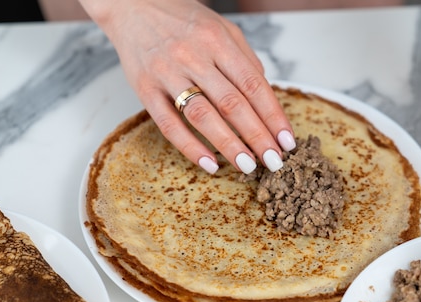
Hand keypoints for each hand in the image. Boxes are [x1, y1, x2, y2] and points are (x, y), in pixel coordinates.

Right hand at [79, 0, 295, 173]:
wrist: (133, 4)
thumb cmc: (183, 19)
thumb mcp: (222, 28)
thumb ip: (245, 61)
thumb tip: (265, 100)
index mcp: (218, 40)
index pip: (254, 84)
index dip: (273, 116)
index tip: (287, 141)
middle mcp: (193, 55)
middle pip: (232, 103)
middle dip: (257, 136)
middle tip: (274, 162)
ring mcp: (167, 72)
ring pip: (202, 115)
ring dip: (228, 145)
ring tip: (247, 166)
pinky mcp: (145, 89)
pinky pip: (168, 124)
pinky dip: (190, 147)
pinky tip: (209, 163)